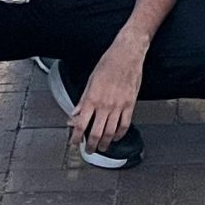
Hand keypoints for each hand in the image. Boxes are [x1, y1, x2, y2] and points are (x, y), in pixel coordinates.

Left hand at [70, 33, 146, 155]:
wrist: (127, 54)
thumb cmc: (108, 63)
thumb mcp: (90, 80)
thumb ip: (82, 100)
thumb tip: (75, 113)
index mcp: (92, 98)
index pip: (81, 123)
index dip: (76, 137)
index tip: (74, 142)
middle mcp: (105, 104)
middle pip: (96, 133)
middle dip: (91, 145)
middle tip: (88, 150)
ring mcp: (119, 106)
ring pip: (110, 132)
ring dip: (105, 143)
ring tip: (102, 147)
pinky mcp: (130, 104)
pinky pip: (125, 125)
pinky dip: (119, 134)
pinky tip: (115, 137)